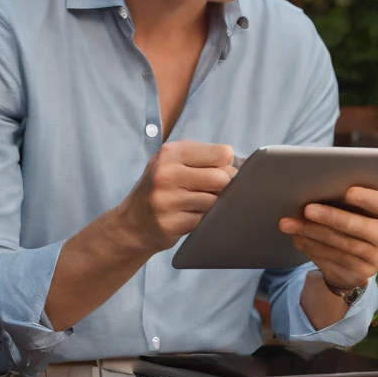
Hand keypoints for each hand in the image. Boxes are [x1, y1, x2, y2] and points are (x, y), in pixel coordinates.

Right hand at [118, 141, 236, 255]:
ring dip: (216, 207)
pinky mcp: (171, 223)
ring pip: (216, 202)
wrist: (131, 224)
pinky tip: (195, 219)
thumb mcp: (171, 164)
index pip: (222, 153)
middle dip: (226, 188)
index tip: (220, 173)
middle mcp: (166, 173)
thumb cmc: (160, 190)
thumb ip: (202, 159)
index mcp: (170, 152)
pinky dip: (207, 222)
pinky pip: (206, 221)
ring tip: (202, 206)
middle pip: (222, 178)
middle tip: (215, 194)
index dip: (228, 166)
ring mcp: (167, 200)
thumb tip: (246, 166)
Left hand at [278, 185, 377, 290]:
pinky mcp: (362, 272)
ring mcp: (377, 258)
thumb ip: (343, 201)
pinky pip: (335, 258)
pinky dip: (313, 247)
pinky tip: (298, 238)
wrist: (352, 263)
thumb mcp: (352, 210)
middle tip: (307, 209)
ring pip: (343, 244)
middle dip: (331, 217)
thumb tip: (312, 190)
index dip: (369, 199)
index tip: (348, 192)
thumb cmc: (350, 223)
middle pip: (361, 227)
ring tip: (291, 224)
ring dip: (314, 233)